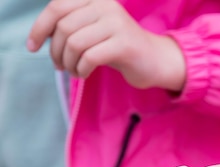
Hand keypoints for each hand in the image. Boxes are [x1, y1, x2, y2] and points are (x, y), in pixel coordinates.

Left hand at [27, 0, 185, 91]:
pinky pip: (90, 57)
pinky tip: (84, 74)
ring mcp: (115, 23)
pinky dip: (81, 70)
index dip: (39, 27)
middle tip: (59, 66)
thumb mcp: (93, 30)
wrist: (155, 60)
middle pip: (63, 28)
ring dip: (68, 63)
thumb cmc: (119, 48)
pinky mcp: (123, 44)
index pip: (56, 7)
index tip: (32, 47)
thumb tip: (41, 35)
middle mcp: (105, 5)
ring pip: (74, 43)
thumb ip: (71, 26)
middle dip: (55, 52)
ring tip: (73, 71)